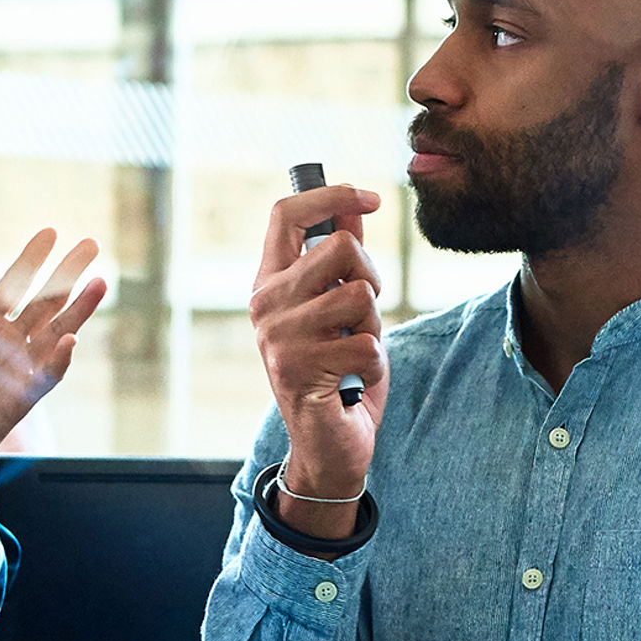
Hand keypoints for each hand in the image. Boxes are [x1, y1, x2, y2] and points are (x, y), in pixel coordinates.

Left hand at [0, 231, 109, 480]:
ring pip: (57, 332)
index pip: (13, 286)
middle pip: (45, 302)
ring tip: (99, 284)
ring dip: (78, 310)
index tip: (50, 233)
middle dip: (68, 275)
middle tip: (91, 246)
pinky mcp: (22, 397)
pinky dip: (60, 360)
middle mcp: (8, 342)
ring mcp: (19, 368)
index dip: (31, 260)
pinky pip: (47, 375)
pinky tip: (72, 340)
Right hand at [253, 183, 386, 526]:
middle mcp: (264, 305)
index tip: (372, 196)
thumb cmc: (338, 373)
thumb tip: (358, 203)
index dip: (331, 193)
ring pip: (360, 295)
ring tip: (353, 354)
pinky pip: (369, 344)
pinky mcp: (300, 370)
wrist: (328, 447)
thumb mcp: (341, 309)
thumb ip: (343, 260)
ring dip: (374, 328)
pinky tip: (354, 383)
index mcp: (269, 283)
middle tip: (361, 317)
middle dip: (371, 278)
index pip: (285, 213)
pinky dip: (376, 366)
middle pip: (341, 247)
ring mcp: (278, 337)